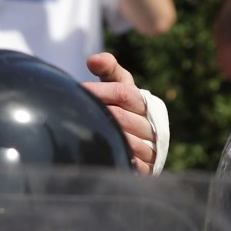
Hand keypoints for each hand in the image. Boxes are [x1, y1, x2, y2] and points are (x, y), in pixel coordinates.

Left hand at [82, 52, 158, 173]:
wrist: (125, 138)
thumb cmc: (116, 104)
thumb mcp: (114, 84)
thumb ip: (107, 68)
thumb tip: (94, 60)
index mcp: (144, 102)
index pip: (123, 93)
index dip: (99, 91)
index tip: (79, 90)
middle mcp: (152, 126)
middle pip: (121, 117)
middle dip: (98, 113)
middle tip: (78, 112)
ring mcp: (151, 149)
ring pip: (127, 141)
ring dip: (105, 135)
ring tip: (85, 131)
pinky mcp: (146, 169)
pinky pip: (131, 164)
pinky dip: (115, 155)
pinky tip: (99, 151)